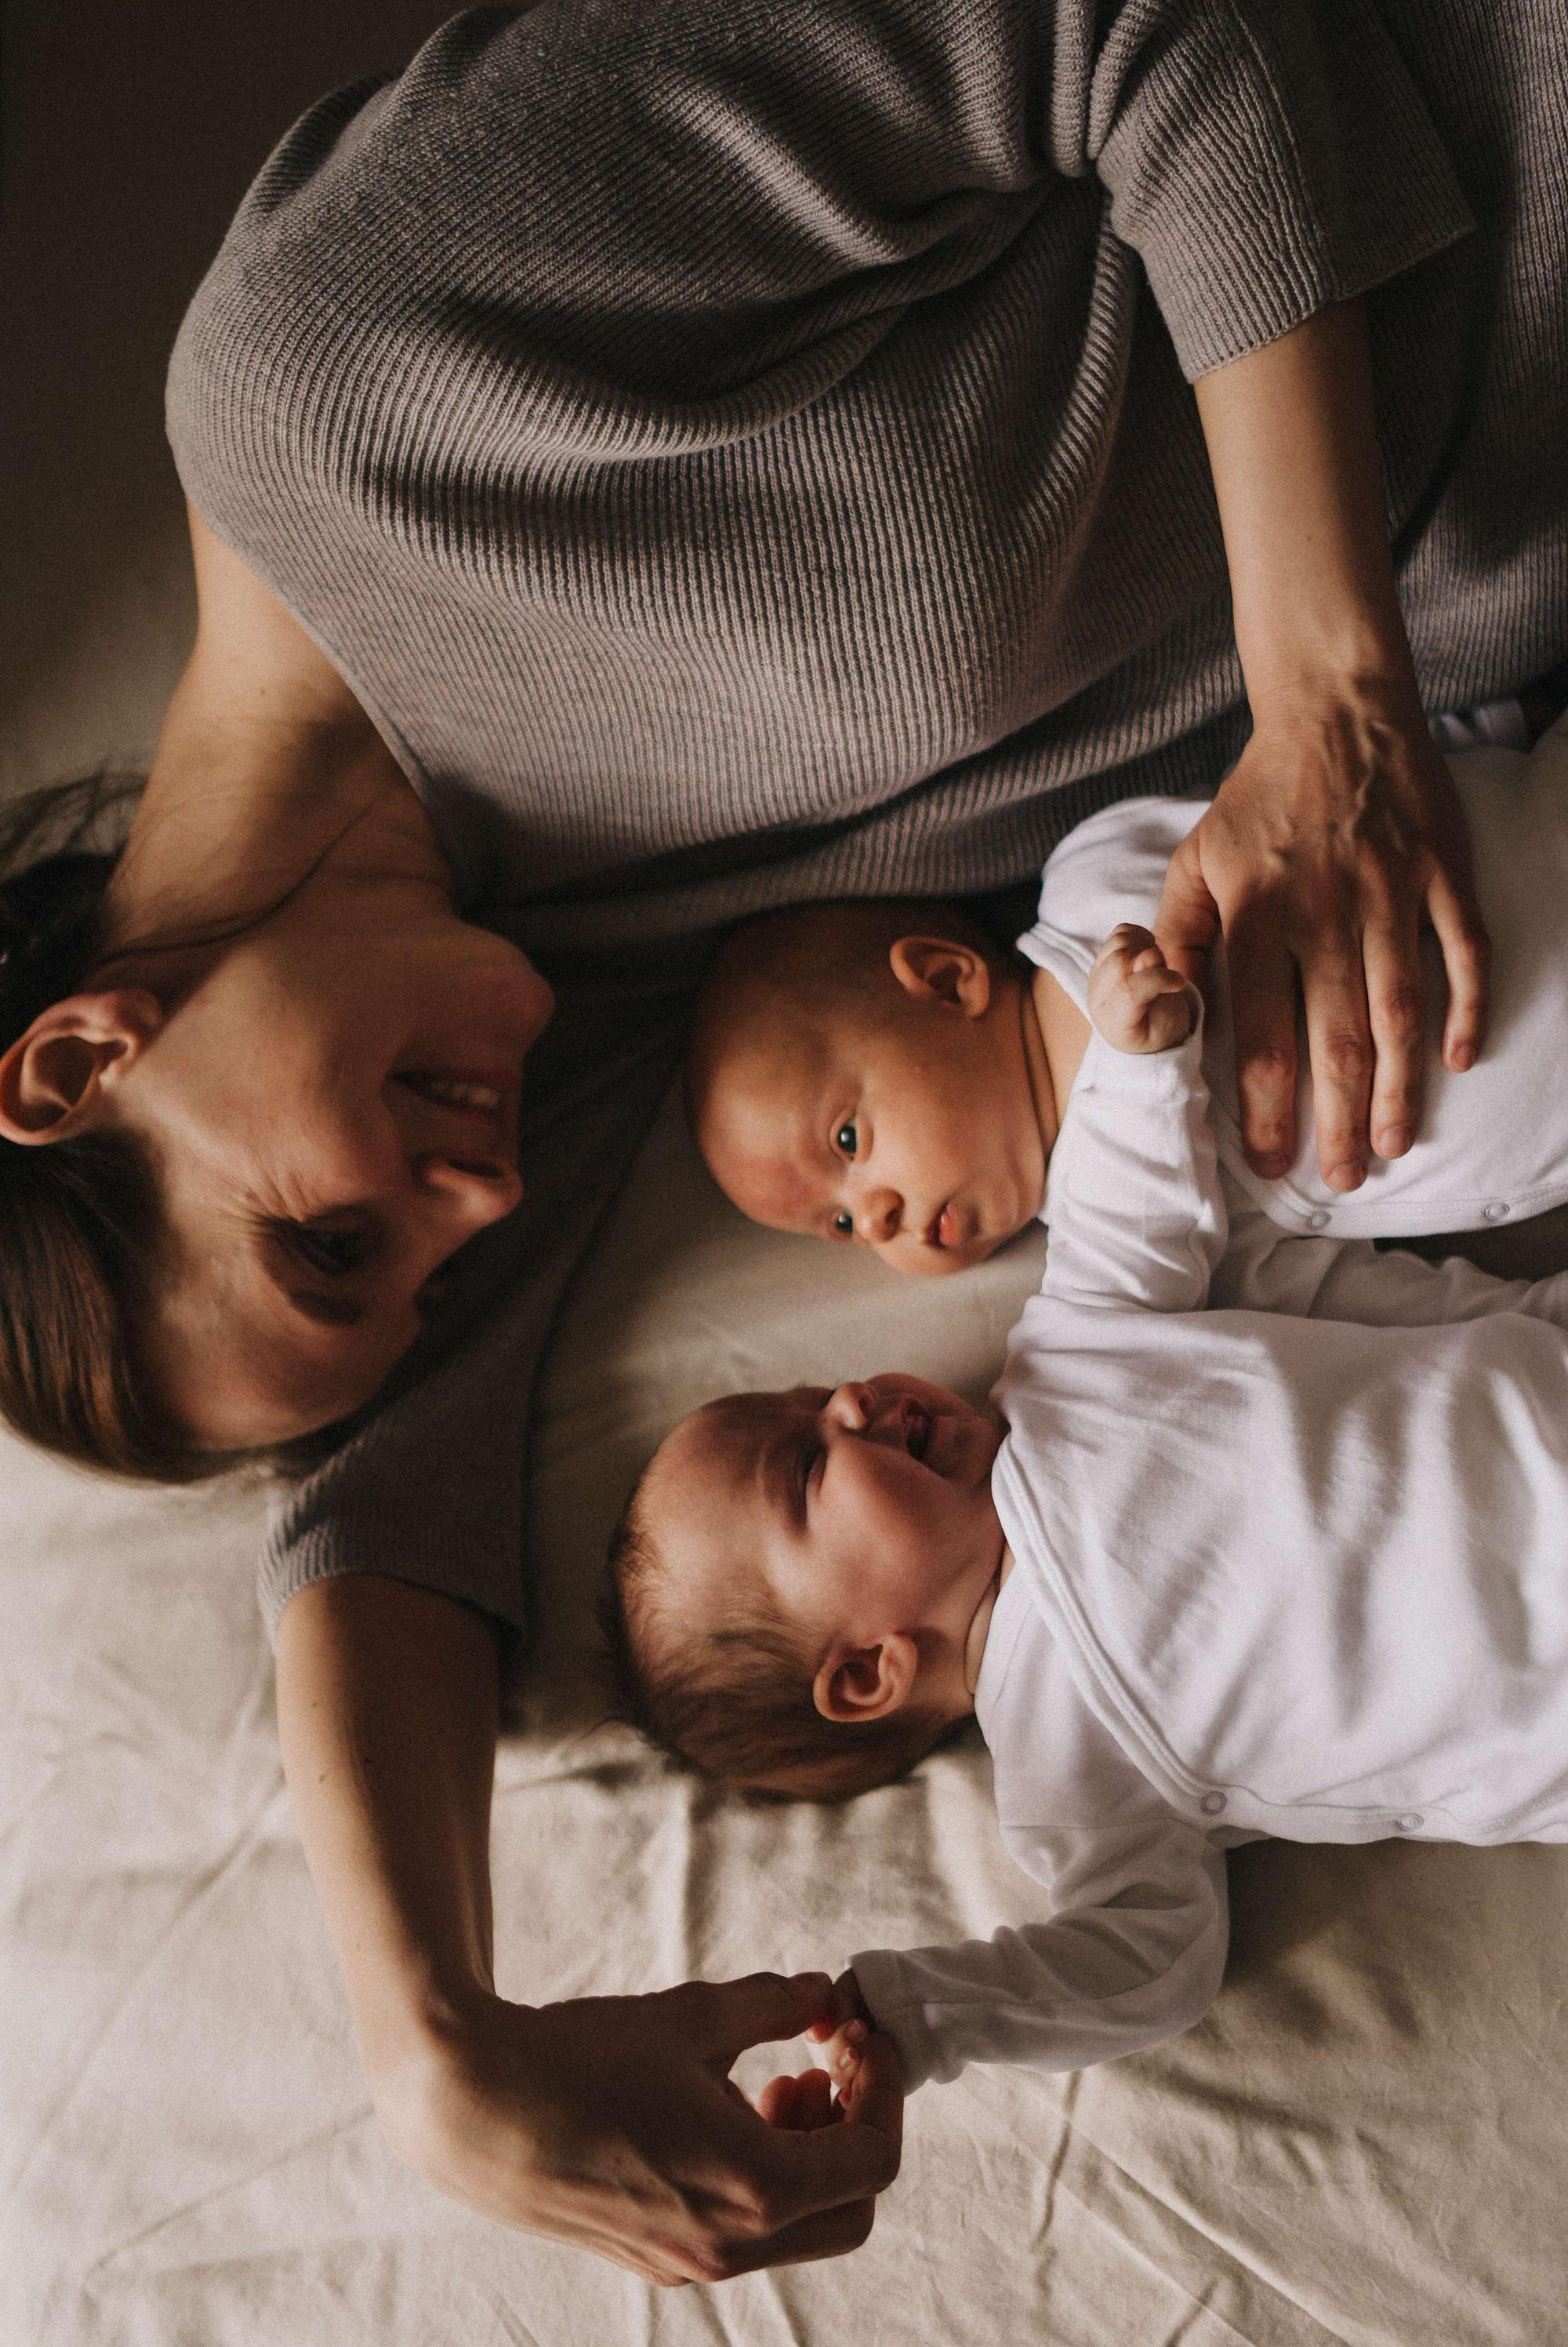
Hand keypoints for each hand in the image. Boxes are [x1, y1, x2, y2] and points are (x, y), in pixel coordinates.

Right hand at [373, 1971, 901, 2285]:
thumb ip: (772, 2005)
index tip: (858, 2035)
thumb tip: (820, 1992)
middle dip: (856, 2131)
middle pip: (852, 2210)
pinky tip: (721, 2110)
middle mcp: (729, 2245)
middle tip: (825, 2063)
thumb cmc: (581, 2060)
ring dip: (810, 2156)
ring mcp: (688, 2261)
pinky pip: (744, 2232)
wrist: (475, 2111)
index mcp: (754, 2187)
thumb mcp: (692, 2017)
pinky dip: (760, 2176)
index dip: (884, 2090)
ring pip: (799, 2228)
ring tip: (773, 2082)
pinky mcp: (653, 2255)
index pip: (874, 2159)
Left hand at [1086, 924, 1194, 1054]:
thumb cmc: (1160, 1030)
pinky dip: (1139, 936)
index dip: (1158, 980)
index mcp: (1113, 1021)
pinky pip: (1120, 932)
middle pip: (1120, 960)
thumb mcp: (1167, 1022)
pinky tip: (1148, 952)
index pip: (1128, 991)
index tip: (1179, 983)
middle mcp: (1098, 996)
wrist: (1146, 1030)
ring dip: (1145, 947)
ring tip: (1157, 964)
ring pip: (1119, 942)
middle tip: (1164, 973)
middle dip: (1151, 960)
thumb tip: (1147, 956)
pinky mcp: (1104, 958)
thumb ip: (1156, 990)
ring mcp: (1098, 974)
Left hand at [1156, 687, 1487, 1188]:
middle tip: (1340, 1180)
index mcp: (1256, 917)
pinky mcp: (1441, 874)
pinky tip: (1460, 1060)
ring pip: (1400, 1013)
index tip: (1269, 1161)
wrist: (1336, 714)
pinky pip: (1464, 952)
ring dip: (1399, 1088)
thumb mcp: (1195, 864)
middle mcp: (1325, 914)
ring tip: (1390, 1145)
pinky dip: (1466, 1008)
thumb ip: (1180, 941)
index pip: (1258, 1037)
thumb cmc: (1257, 802)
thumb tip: (1173, 1015)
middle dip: (1336, 1123)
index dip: (1264, 1109)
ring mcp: (1391, 895)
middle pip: (1334, 1043)